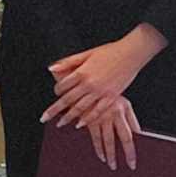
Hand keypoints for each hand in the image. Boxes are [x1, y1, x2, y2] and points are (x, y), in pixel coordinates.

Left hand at [42, 27, 162, 125]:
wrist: (130, 54)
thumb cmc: (109, 52)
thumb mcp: (87, 54)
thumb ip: (69, 62)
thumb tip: (51, 67)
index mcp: (82, 72)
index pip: (63, 85)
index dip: (56, 91)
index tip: (55, 94)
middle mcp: (89, 84)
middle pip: (67, 100)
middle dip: (54, 110)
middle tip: (44, 118)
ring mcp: (100, 92)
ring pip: (80, 108)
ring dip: (68, 117)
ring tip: (60, 124)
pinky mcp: (111, 97)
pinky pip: (97, 111)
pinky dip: (88, 119)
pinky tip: (80, 124)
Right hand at [55, 95, 140, 170]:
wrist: (86, 82)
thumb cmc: (106, 92)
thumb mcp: (123, 102)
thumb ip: (132, 118)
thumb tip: (139, 132)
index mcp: (121, 110)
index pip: (129, 134)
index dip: (131, 149)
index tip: (133, 162)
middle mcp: (112, 115)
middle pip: (120, 140)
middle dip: (123, 155)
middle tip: (126, 166)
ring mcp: (100, 117)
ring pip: (107, 141)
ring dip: (109, 155)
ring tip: (112, 165)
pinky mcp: (89, 119)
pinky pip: (94, 137)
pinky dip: (98, 148)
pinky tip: (101, 156)